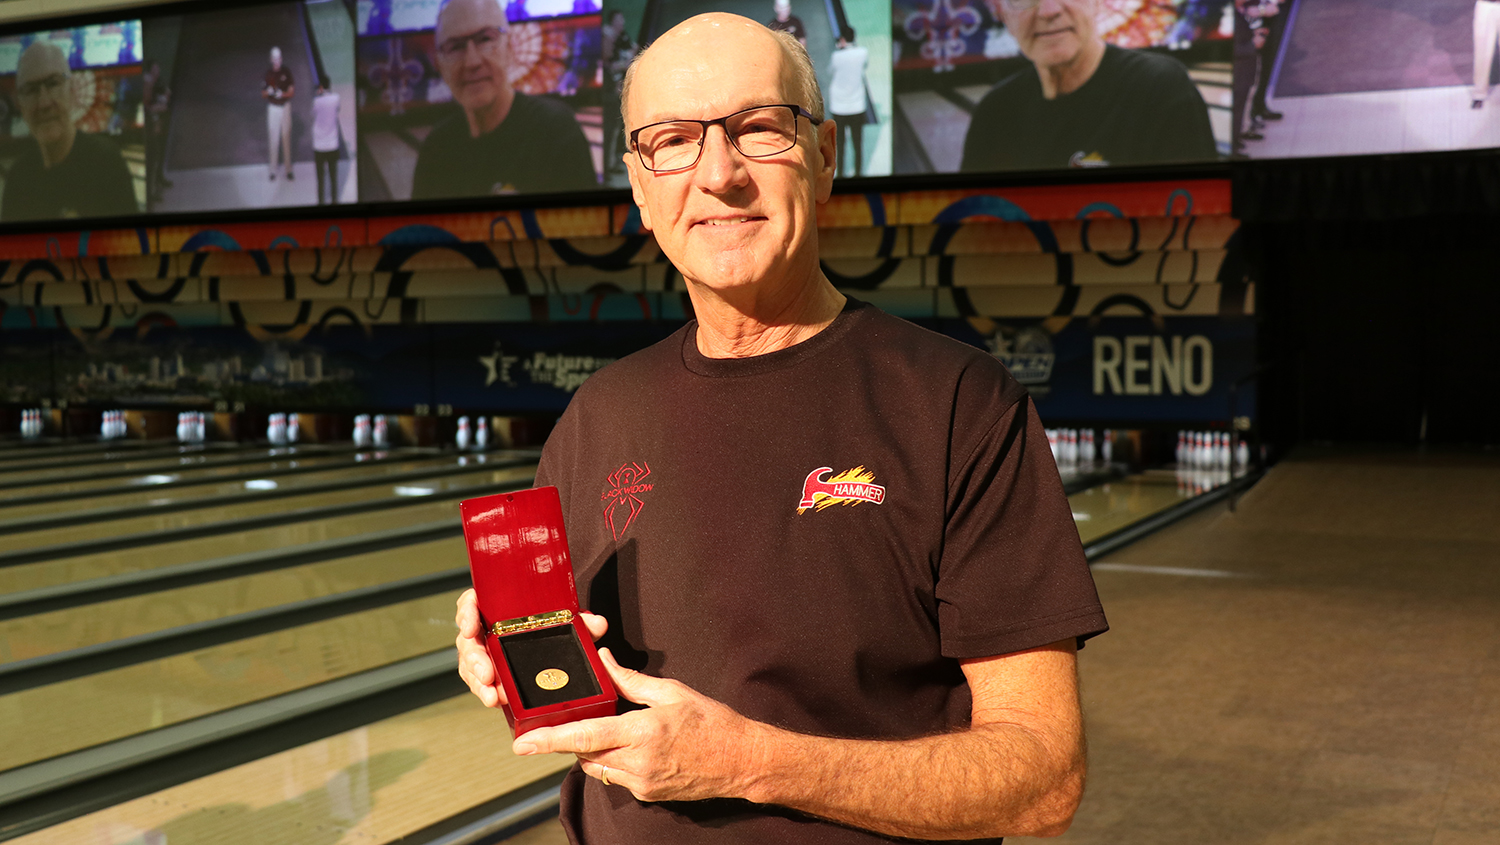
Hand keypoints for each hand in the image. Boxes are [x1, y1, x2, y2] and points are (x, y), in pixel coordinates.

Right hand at [454, 588, 608, 707]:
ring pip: (470, 666)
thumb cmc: (554, 625)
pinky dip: (487, 692)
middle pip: (469, 640)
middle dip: (474, 659)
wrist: (557, 644)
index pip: (472, 602)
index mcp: (498, 608)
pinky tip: (495, 701)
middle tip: (486, 673)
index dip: (466, 612)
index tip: (470, 627)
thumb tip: (597, 623)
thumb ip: (581, 620)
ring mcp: (487, 653)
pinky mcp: (492, 675)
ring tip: (492, 696)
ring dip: (478, 682)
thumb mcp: (568, 620)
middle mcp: (487, 629)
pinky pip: (481, 683)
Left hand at [513, 648, 765, 802]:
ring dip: (593, 751)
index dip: (549, 740)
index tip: (522, 743)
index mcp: (642, 732)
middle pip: (584, 754)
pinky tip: (634, 748)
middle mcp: (638, 762)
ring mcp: (642, 783)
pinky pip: (615, 778)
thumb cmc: (711, 722)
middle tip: (571, 722)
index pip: (584, 737)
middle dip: (572, 739)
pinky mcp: (648, 795)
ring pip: (597, 768)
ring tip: (613, 731)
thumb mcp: (672, 692)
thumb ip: (630, 680)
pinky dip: (614, 762)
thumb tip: (603, 660)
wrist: (742, 761)